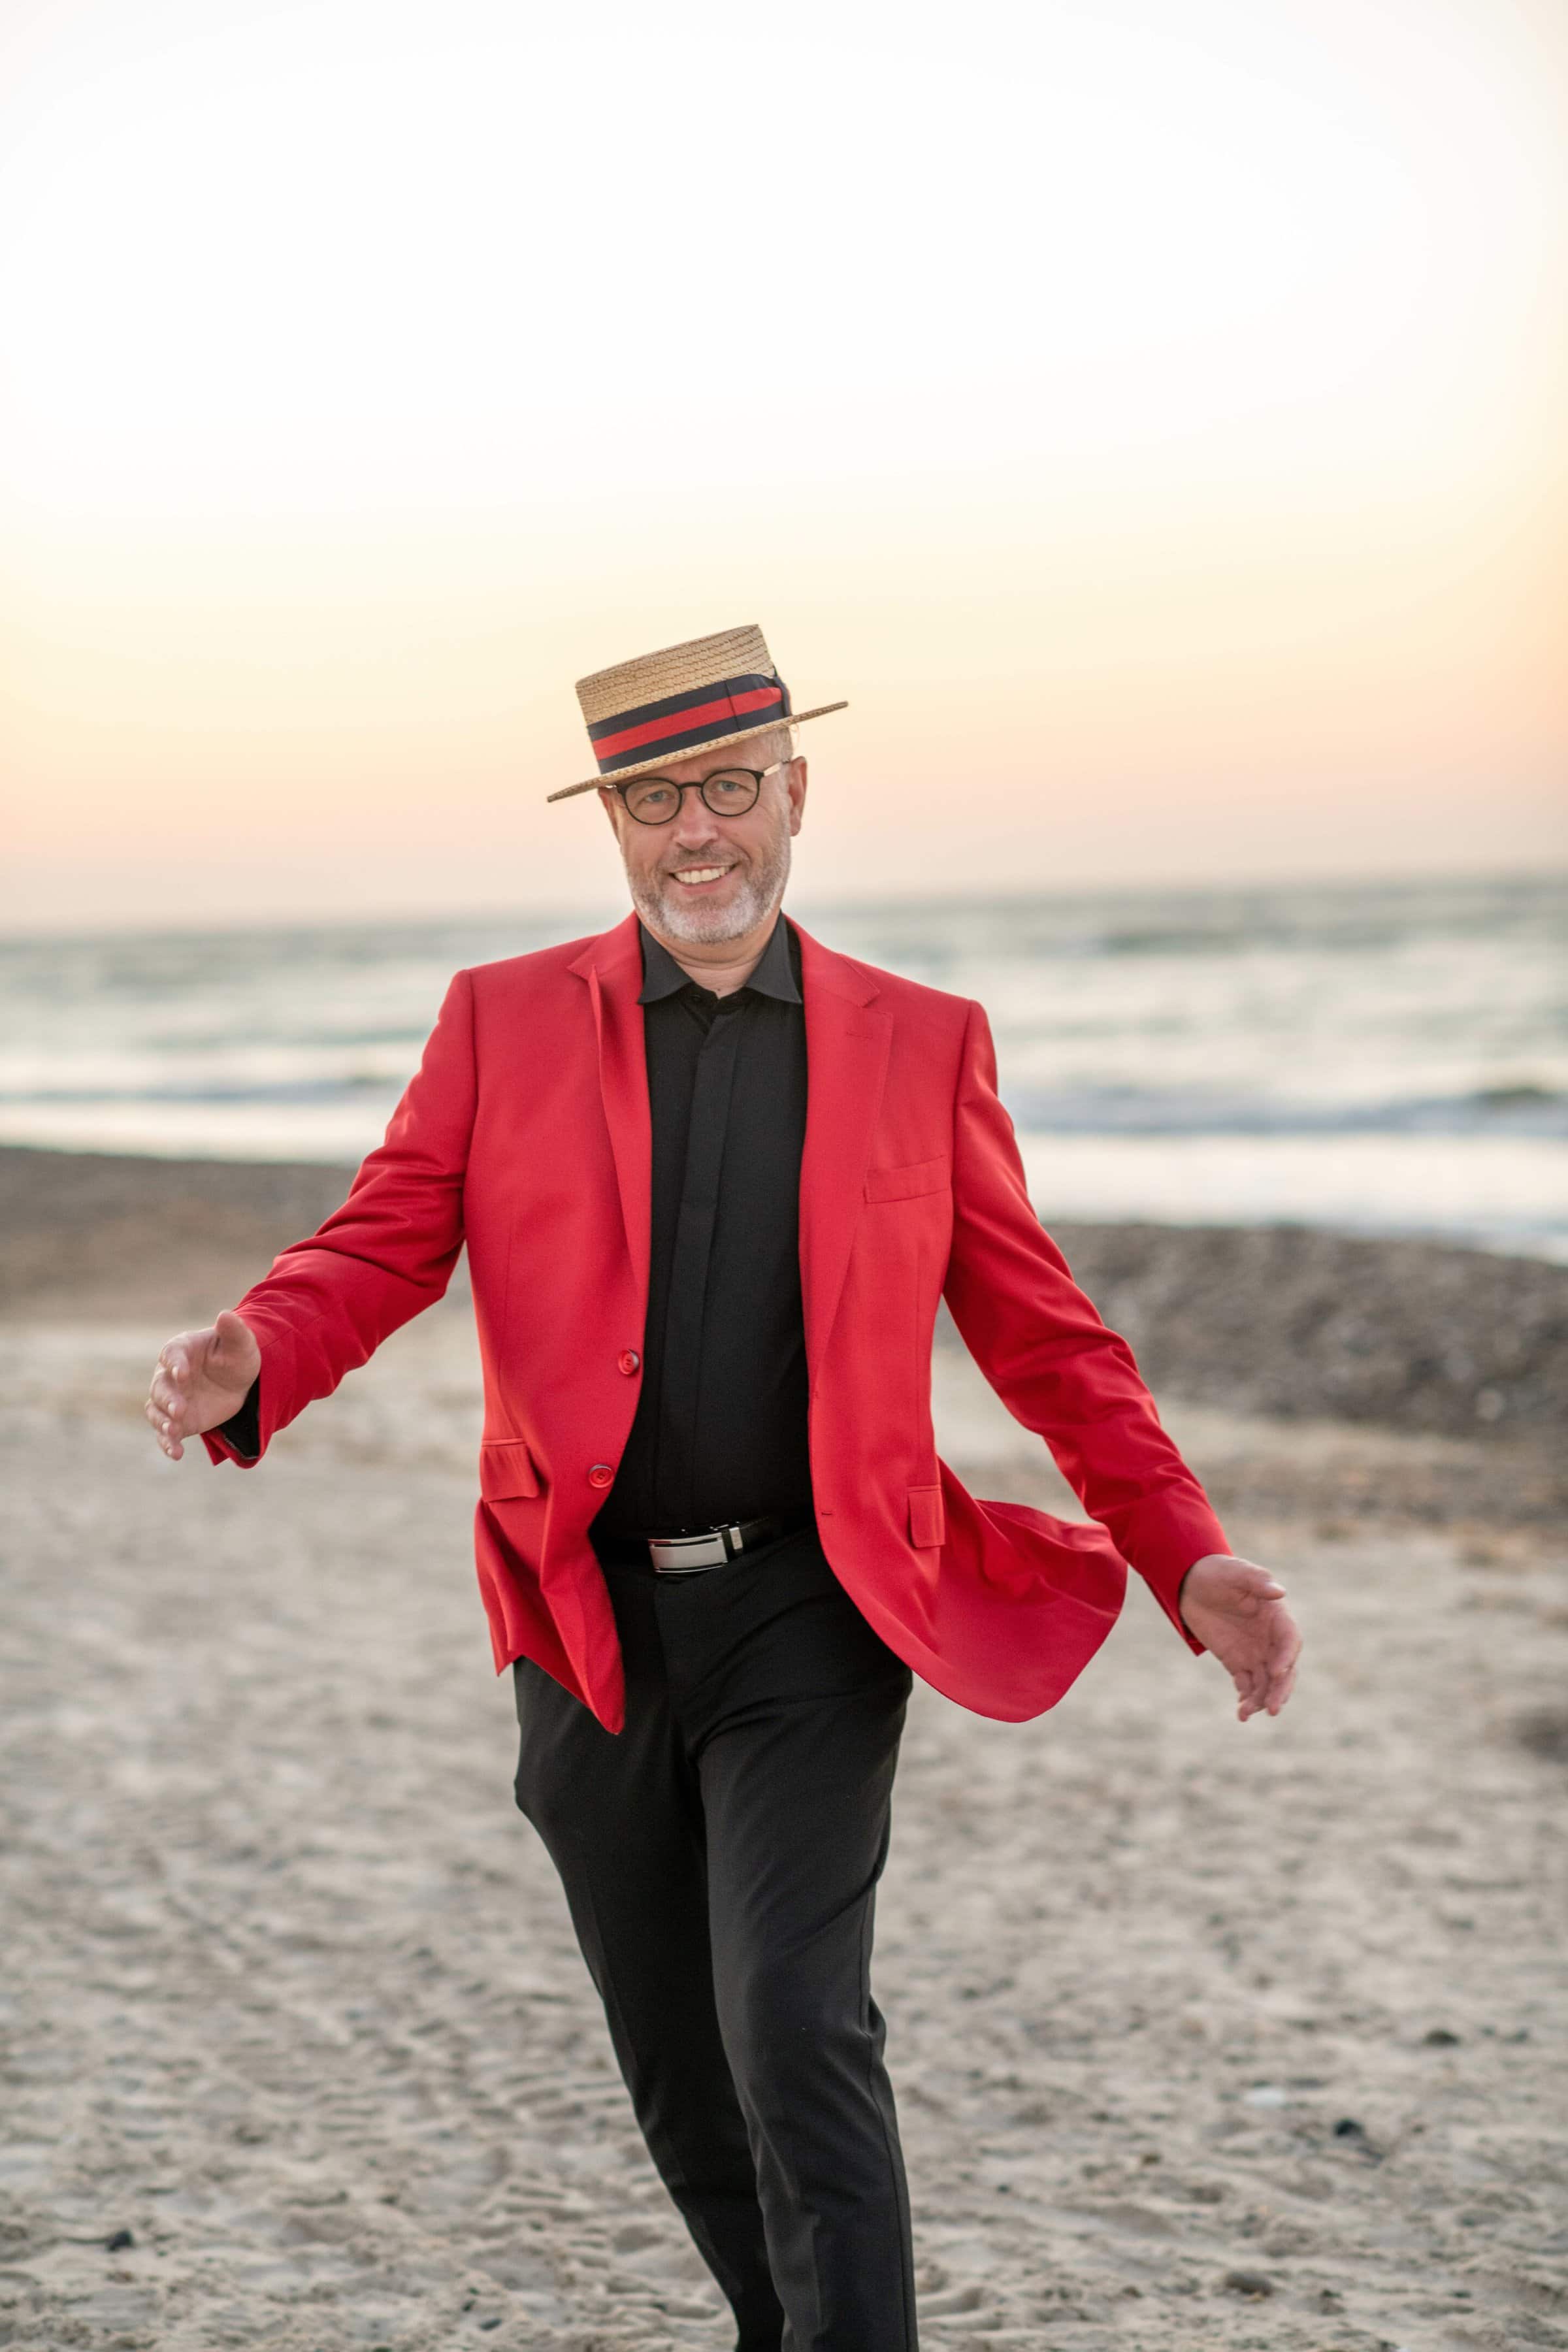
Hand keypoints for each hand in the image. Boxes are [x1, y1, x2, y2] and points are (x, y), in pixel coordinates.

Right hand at [144, 1311, 261, 1460]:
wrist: (242, 1382)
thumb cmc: (237, 1357)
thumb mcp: (241, 1344)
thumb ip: (233, 1331)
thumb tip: (226, 1314)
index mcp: (182, 1349)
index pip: (170, 1354)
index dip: (174, 1363)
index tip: (182, 1373)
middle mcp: (170, 1375)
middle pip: (160, 1386)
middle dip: (168, 1399)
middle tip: (180, 1409)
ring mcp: (171, 1399)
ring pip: (156, 1410)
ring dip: (162, 1422)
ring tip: (173, 1431)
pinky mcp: (178, 1421)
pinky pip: (166, 1433)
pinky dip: (167, 1443)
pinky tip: (175, 1454)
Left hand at [1177, 1554, 1300, 1720]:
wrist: (1191, 1583)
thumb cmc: (1218, 1573)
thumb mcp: (1236, 1572)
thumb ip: (1257, 1581)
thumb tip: (1280, 1592)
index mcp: (1276, 1617)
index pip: (1289, 1641)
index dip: (1287, 1657)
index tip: (1276, 1672)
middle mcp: (1269, 1638)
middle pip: (1283, 1669)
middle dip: (1280, 1690)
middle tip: (1273, 1709)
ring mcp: (1254, 1652)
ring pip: (1265, 1682)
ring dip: (1260, 1699)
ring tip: (1246, 1713)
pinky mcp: (1236, 1662)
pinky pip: (1246, 1684)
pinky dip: (1246, 1697)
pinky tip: (1240, 1710)